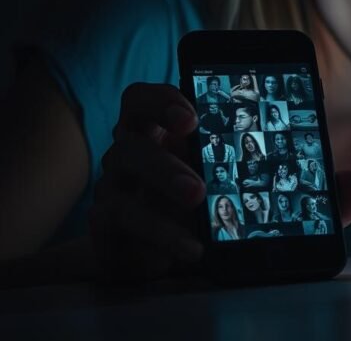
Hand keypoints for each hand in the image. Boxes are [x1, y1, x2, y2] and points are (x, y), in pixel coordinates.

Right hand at [90, 83, 350, 281]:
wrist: (168, 276)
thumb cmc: (220, 226)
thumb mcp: (274, 211)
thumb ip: (320, 198)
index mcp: (180, 135)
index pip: (160, 96)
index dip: (170, 91)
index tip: (195, 104)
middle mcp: (143, 152)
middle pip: (131, 114)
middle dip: (159, 112)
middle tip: (190, 128)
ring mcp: (121, 187)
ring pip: (124, 159)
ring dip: (162, 172)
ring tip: (197, 195)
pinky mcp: (111, 227)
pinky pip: (121, 216)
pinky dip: (158, 230)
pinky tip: (191, 247)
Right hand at [90, 83, 203, 281]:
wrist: (149, 249)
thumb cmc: (183, 202)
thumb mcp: (204, 177)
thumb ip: (213, 162)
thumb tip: (246, 160)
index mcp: (150, 132)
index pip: (140, 101)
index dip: (159, 102)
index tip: (189, 120)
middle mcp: (126, 156)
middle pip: (129, 145)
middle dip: (164, 168)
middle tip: (197, 192)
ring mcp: (110, 188)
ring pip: (115, 187)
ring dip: (157, 212)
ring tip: (194, 232)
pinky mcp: (102, 223)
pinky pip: (115, 222)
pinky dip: (155, 235)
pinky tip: (186, 247)